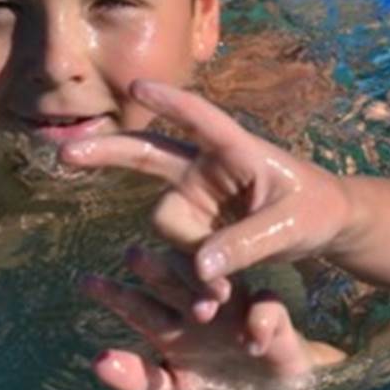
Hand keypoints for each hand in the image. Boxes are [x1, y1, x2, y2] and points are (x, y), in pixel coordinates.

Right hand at [63, 80, 352, 317]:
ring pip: (166, 224)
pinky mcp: (196, 229)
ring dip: (181, 257)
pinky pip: (176, 253)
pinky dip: (190, 278)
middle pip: (147, 153)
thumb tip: (200, 267)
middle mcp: (207, 168)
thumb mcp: (290, 226)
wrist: (323, 228)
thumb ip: (247, 242)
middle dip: (108, 153)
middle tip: (66, 154)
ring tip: (219, 295)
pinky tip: (213, 302)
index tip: (137, 87)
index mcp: (236, 148)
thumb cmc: (314, 210)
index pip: (199, 119)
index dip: (169, 102)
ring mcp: (197, 198)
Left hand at [84, 246, 343, 389]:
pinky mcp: (274, 319)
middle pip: (173, 283)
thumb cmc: (218, 382)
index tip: (86, 282)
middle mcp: (200, 306)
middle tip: (133, 254)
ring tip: (199, 302)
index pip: (137, 304)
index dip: (113, 294)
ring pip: (220, 285)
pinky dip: (262, 321)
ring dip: (208, 286)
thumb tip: (98, 361)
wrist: (273, 388)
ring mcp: (236, 308)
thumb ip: (137, 380)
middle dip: (154, 269)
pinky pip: (269, 312)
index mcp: (172, 322)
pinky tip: (253, 340)